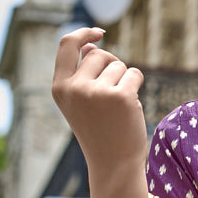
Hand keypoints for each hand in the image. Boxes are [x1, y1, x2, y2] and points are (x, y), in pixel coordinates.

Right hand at [51, 27, 148, 185]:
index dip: (83, 34)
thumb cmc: (99, 131)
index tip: (98, 33)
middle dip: (111, 69)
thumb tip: (90, 45)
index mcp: (60, 88)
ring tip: (118, 108)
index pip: (66, 46)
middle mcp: (75, 88)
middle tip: (111, 98)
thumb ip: (82, 74)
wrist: (114, 164)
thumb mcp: (81, 102)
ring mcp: (98, 92)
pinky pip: (135, 74)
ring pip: (119, 65)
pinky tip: (130, 108)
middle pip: (99, 55)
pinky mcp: (122, 96)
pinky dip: (137, 86)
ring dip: (124, 81)